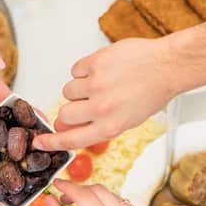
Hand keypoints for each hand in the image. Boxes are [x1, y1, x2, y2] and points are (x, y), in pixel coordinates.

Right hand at [34, 23, 205, 152]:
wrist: (166, 66)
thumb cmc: (151, 93)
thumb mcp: (127, 120)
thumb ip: (96, 125)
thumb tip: (66, 126)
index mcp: (110, 126)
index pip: (71, 139)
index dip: (52, 142)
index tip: (39, 142)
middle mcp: (101, 108)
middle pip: (64, 114)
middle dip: (70, 109)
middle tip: (85, 102)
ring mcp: (97, 84)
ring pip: (68, 90)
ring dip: (79, 88)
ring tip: (101, 83)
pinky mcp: (95, 63)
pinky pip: (75, 70)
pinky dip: (85, 70)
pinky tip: (103, 70)